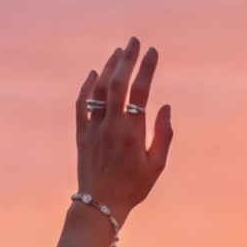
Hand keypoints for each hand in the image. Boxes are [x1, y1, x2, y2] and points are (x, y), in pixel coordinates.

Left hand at [73, 36, 172, 226]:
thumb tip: (165, 106)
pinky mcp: (81, 133)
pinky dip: (86, 86)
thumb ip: (163, 134)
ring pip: (99, 89)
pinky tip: (92, 73)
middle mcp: (111, 126)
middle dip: (126, 59)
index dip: (147, 69)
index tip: (153, 52)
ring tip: (118, 52)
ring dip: (108, 67)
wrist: (100, 205)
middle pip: (117, 83)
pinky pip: (81, 104)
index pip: (140, 92)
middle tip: (134, 41)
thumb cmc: (133, 187)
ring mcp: (93, 128)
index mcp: (132, 133)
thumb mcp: (156, 165)